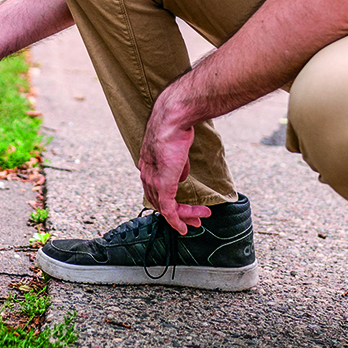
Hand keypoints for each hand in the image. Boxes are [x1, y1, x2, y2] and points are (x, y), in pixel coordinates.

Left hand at [138, 95, 210, 233]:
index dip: (169, 201)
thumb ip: (178, 166)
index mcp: (148, 166)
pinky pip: (168, 209)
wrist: (173, 119)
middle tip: (194, 221)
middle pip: (159, 202)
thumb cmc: (175, 127)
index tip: (184, 209)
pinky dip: (176, 221)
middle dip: (178, 213)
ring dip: (184, 216)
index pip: (156, 189)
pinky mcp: (163, 183)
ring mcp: (154, 180)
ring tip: (200, 220)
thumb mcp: (177, 150)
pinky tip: (185, 227)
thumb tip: (182, 176)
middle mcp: (147, 175)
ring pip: (166, 208)